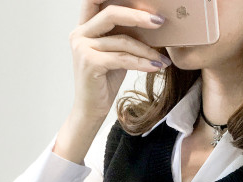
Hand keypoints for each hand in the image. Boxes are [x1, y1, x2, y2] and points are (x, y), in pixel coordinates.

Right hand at [70, 0, 171, 122]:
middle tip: (160, 21)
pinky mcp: (90, 63)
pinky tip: (155, 66)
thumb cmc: (104, 82)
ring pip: (122, 41)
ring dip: (147, 50)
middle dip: (138, 16)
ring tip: (162, 59)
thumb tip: (150, 21)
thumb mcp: (115, 53)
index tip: (144, 3)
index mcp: (84, 27)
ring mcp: (82, 48)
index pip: (96, 0)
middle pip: (111, 13)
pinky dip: (142, 63)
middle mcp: (79, 34)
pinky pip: (123, 58)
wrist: (91, 110)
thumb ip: (122, 35)